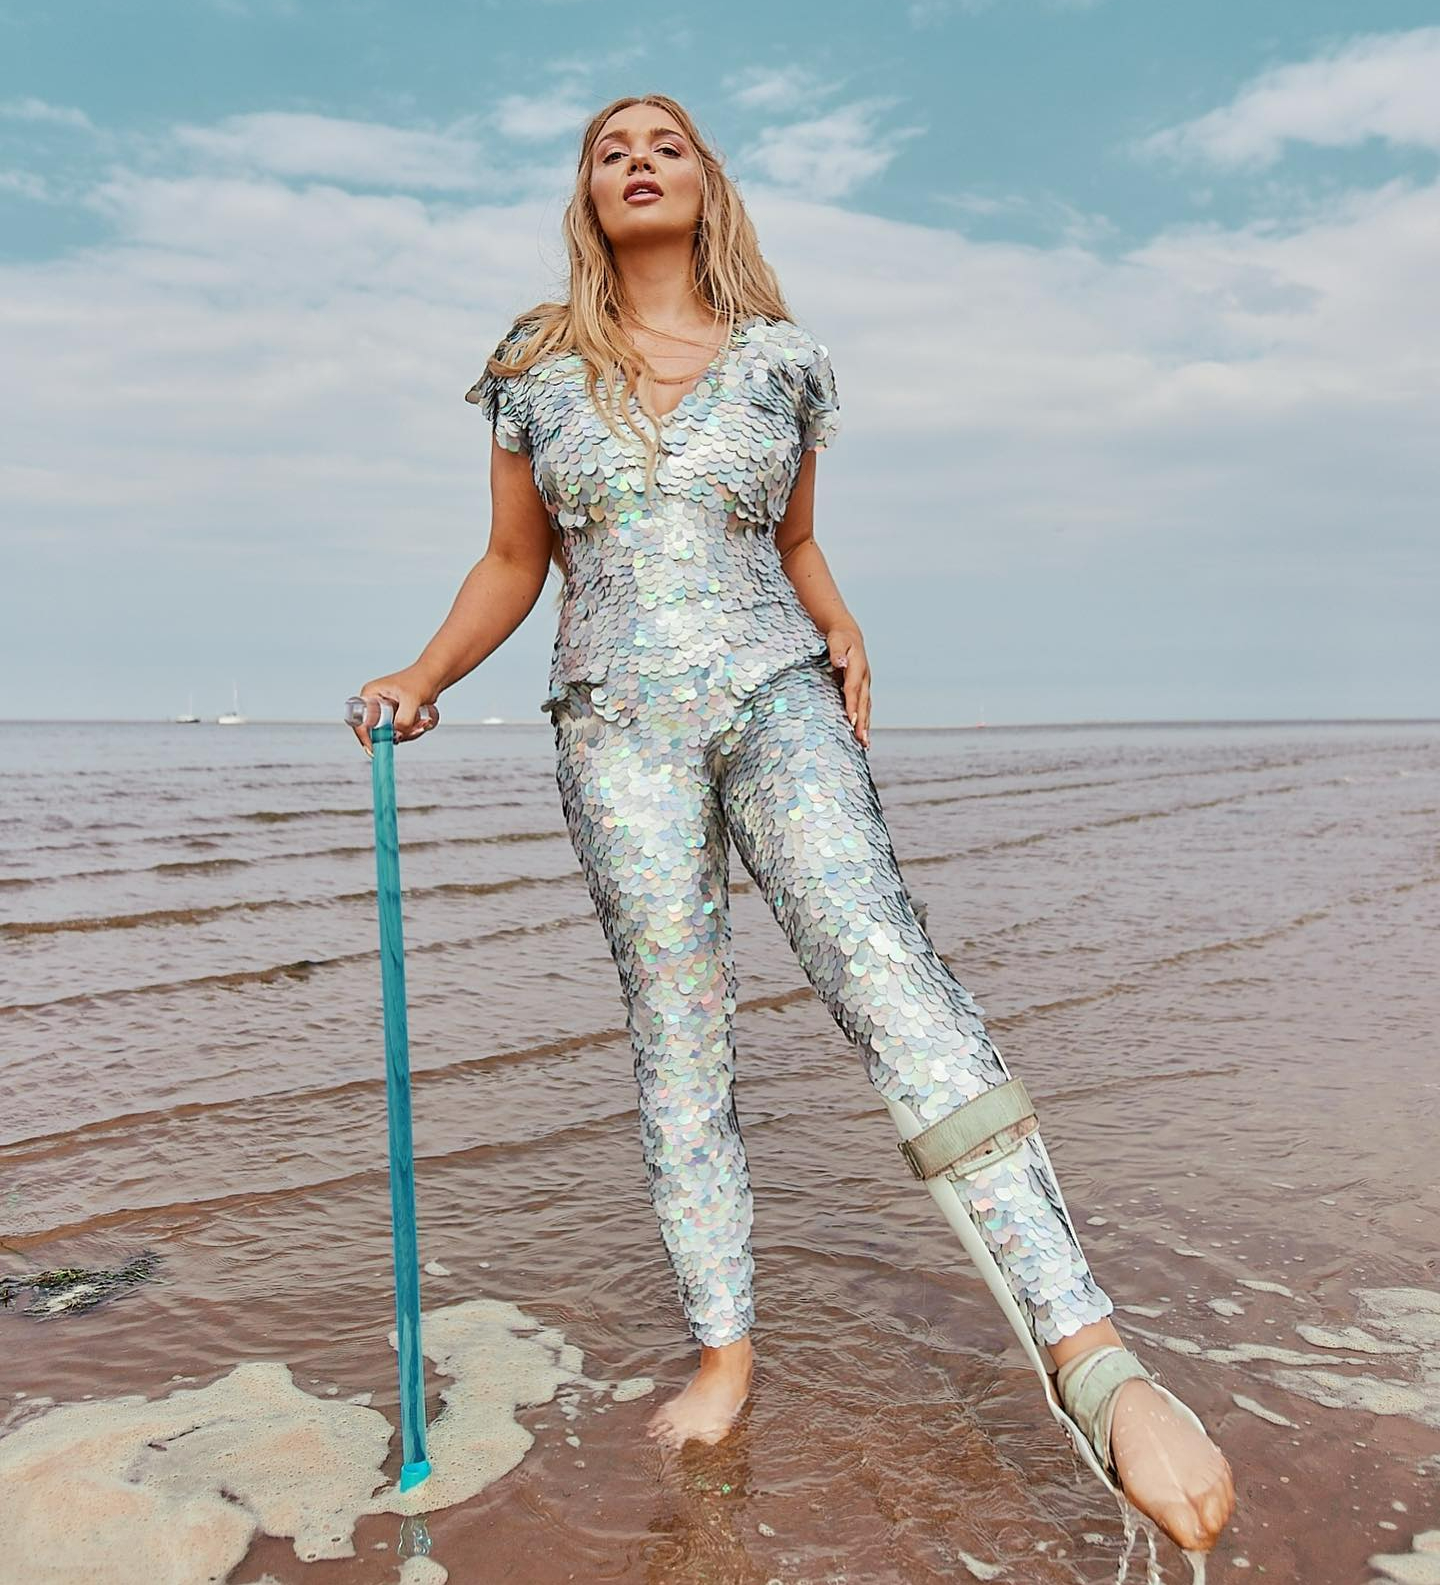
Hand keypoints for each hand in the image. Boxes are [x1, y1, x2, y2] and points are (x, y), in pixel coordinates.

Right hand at [349, 666, 440, 757]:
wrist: (434, 677)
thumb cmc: (421, 681)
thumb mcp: (411, 699)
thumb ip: (404, 719)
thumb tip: (396, 736)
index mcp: (370, 694)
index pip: (359, 722)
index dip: (365, 737)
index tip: (376, 749)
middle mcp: (374, 704)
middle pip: (375, 732)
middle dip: (394, 736)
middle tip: (413, 730)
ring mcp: (384, 712)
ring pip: (389, 735)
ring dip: (406, 734)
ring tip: (422, 722)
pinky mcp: (395, 718)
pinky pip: (399, 733)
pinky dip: (410, 733)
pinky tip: (422, 723)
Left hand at [827, 626, 869, 748]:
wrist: (849, 635)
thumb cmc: (839, 638)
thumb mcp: (836, 639)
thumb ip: (837, 651)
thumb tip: (840, 662)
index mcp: (858, 667)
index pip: (853, 689)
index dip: (853, 705)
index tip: (852, 720)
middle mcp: (864, 678)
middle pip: (863, 703)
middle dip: (863, 722)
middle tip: (862, 740)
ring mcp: (865, 685)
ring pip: (866, 708)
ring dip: (866, 726)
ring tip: (865, 744)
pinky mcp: (862, 690)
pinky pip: (864, 708)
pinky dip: (864, 722)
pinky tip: (862, 736)